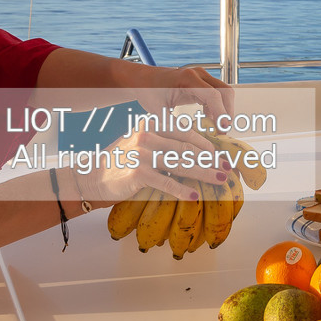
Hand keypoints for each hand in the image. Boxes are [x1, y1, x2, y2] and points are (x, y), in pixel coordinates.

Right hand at [71, 127, 220, 204]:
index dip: (207, 144)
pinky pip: (165, 182)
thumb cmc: (123, 161)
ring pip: (180, 163)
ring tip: (220, 179)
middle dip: (210, 159)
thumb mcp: (144, 144)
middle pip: (186, 148)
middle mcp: (147, 136)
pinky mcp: (137, 173)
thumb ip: (166, 143)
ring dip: (203, 172)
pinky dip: (181, 190)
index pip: (186, 133)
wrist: (93, 176)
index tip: (223, 154)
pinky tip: (194, 196)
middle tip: (227, 168)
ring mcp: (142, 154)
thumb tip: (199, 151)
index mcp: (152, 125)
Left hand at [135, 66, 232, 123]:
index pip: (213, 95)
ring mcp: (201, 77)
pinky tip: (208, 120)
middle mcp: (198, 74)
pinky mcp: (201, 83)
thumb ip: (173, 126)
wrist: (142, 80)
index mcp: (188, 78)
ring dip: (223, 111)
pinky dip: (216, 108)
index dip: (221, 113)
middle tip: (223, 131)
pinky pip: (215, 95)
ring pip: (223, 93)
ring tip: (216, 129)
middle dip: (227, 112)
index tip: (223, 129)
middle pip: (224, 91)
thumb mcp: (158, 111)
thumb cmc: (147, 91)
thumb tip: (190, 142)